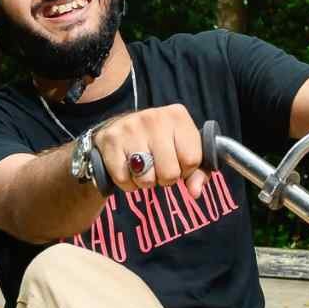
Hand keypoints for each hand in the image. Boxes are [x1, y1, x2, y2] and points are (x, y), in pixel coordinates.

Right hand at [94, 103, 210, 197]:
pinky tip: (127, 168)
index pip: (192, 159)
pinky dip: (127, 182)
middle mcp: (154, 117)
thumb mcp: (183, 151)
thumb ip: (198, 173)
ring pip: (147, 178)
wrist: (117, 131)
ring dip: (145, 181)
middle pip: (170, 172)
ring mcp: (130, 127)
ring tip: (143, 167)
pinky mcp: (110, 140)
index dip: (186, 169)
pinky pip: (124, 179)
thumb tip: (195, 192)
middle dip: (165, 178)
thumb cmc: (158, 144)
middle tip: (158, 167)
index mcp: (177, 116)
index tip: (177, 162)